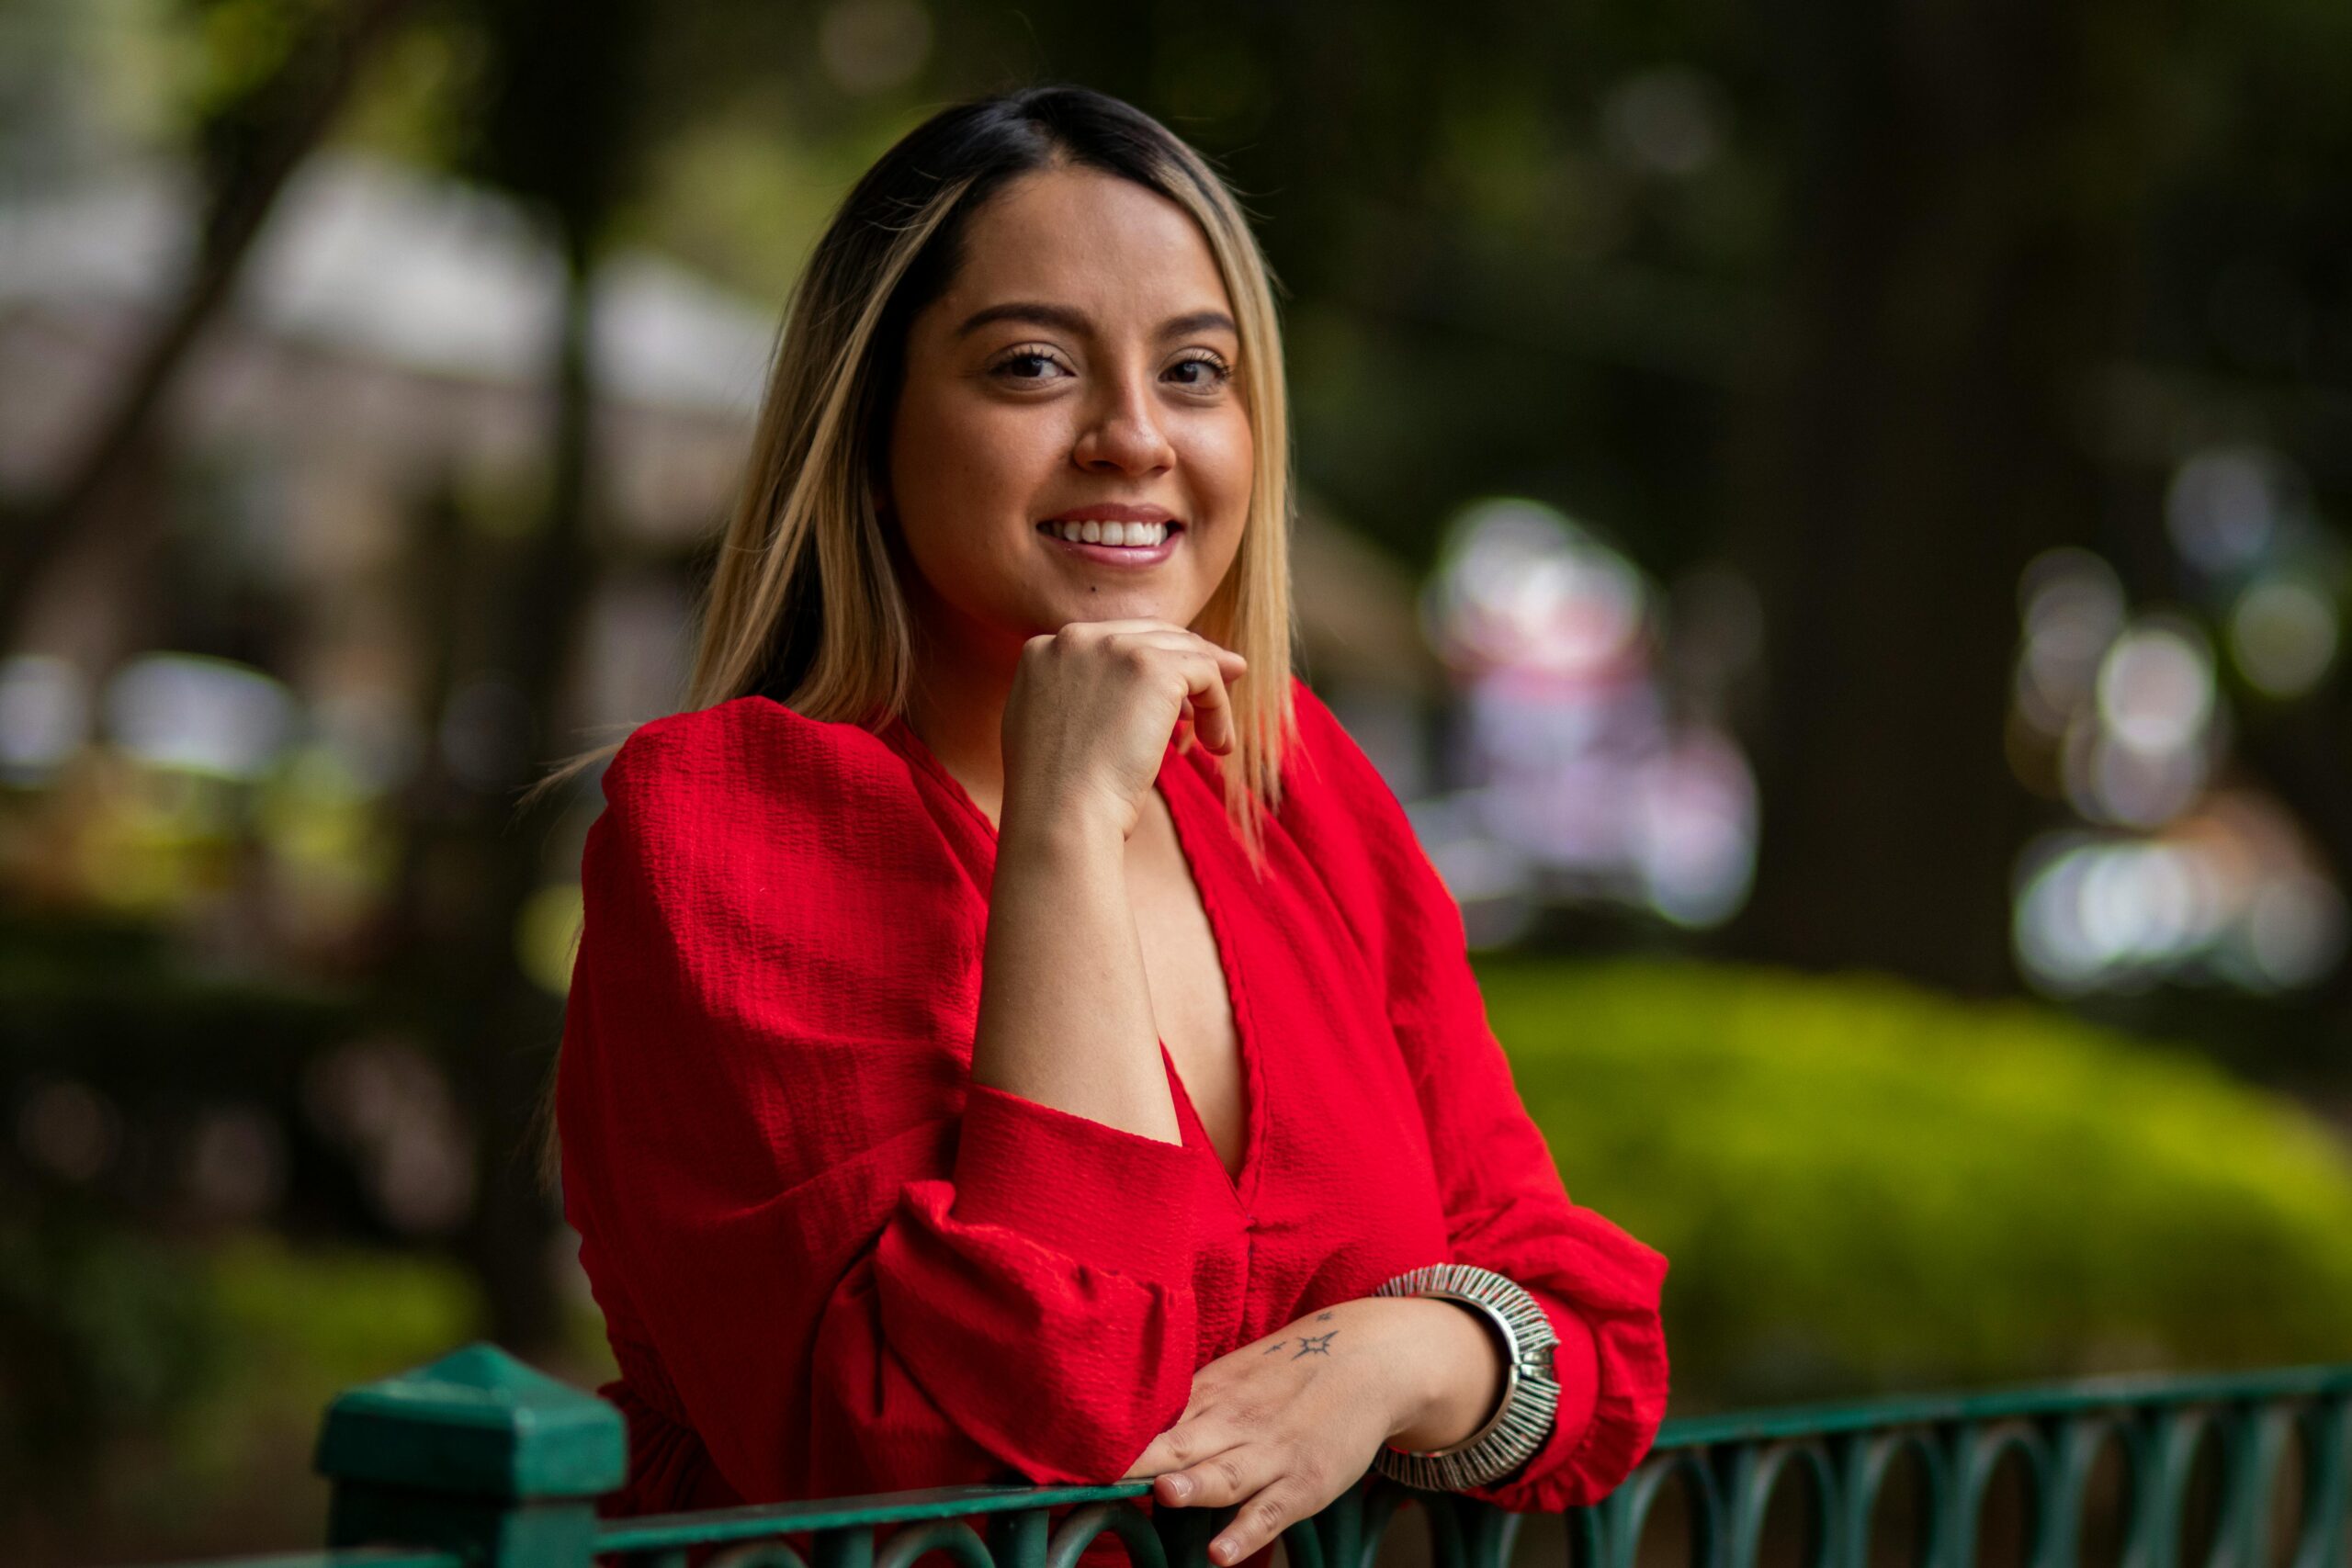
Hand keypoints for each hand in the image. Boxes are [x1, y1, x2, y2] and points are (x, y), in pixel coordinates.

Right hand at [1000, 619, 1246, 842]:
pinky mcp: (1154, 668)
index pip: (1112, 641)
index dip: (1149, 664)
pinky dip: (1219, 709)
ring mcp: (1114, 647)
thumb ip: (1070, 697)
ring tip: (1218, 737)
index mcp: (1043, 649)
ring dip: (1210, 693)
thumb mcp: (1044, 729)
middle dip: (1190, 661)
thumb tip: (1119, 697)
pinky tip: (1218, 745)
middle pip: (1151, 635)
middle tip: (1224, 684)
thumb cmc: (1053, 795)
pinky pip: (1206, 673)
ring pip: (1184, 652)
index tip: (1173, 698)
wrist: (1060, 814)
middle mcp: (1075, 637)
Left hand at [1117, 1298, 1436, 1565]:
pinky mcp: (1303, 1483)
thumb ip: (1187, 1405)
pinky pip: (1270, 1512)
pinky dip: (1246, 1533)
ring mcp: (1270, 1454)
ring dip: (1195, 1486)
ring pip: (1225, 1475)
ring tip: (1164, 1495)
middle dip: (1142, 1461)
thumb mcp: (1233, 1376)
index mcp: (1209, 1395)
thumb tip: (1127, 1428)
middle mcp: (1233, 1423)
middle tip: (1103, 1473)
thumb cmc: (1288, 1371)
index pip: (1154, 1422)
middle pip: (1180, 1444)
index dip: (1115, 1443)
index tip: (1073, 1456)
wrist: (1366, 1358)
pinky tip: (1220, 1554)